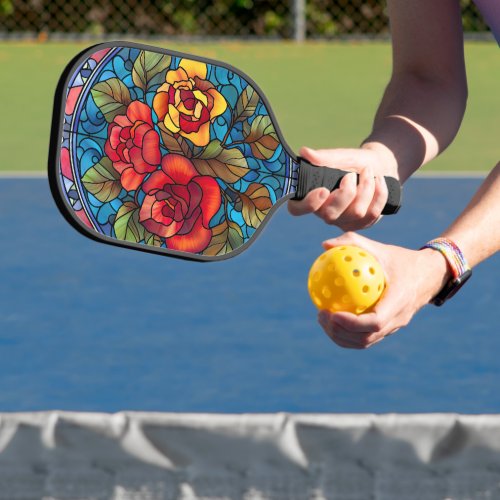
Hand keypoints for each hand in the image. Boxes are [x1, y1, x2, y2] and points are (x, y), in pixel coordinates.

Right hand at [288, 145, 397, 230]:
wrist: (379, 167)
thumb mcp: (341, 156)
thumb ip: (324, 157)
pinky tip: (379, 181)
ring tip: (368, 172)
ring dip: (366, 188)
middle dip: (346, 193)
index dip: (308, 204)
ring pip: (356, 213)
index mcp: (311, 196)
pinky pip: (372, 214)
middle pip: (330, 215)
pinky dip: (379, 193)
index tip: (323, 190)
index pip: (297, 209)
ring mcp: (343, 221)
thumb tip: (304, 152)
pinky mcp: (361, 224)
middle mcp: (324, 213)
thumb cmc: (354, 162)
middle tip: (351, 175)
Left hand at [316, 232, 450, 348]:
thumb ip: (353, 243)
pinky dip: (347, 334)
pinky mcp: (389, 329)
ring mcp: (394, 327)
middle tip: (321, 315)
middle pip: (366, 338)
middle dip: (340, 332)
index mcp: (399, 301)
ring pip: (365, 342)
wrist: (429, 275)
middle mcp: (398, 319)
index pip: (375, 322)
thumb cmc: (401, 259)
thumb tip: (325, 245)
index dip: (352, 323)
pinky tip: (332, 319)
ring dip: (341, 336)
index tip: (332, 313)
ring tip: (323, 319)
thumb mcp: (380, 248)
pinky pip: (366, 337)